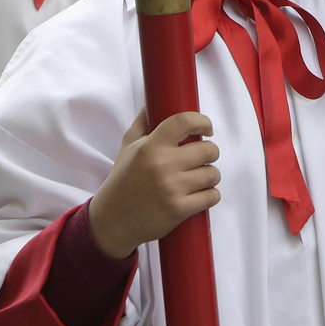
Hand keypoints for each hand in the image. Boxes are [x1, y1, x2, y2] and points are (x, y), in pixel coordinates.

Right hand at [87, 111, 221, 258]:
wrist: (111, 222)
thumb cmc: (122, 181)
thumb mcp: (127, 148)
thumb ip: (142, 124)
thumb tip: (151, 103)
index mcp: (150, 147)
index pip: (185, 121)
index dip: (202, 121)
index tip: (206, 129)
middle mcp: (162, 165)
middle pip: (209, 150)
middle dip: (209, 154)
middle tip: (199, 160)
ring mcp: (172, 188)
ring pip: (213, 174)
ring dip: (209, 177)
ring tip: (196, 180)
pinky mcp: (179, 209)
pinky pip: (212, 196)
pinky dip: (209, 196)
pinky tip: (198, 196)